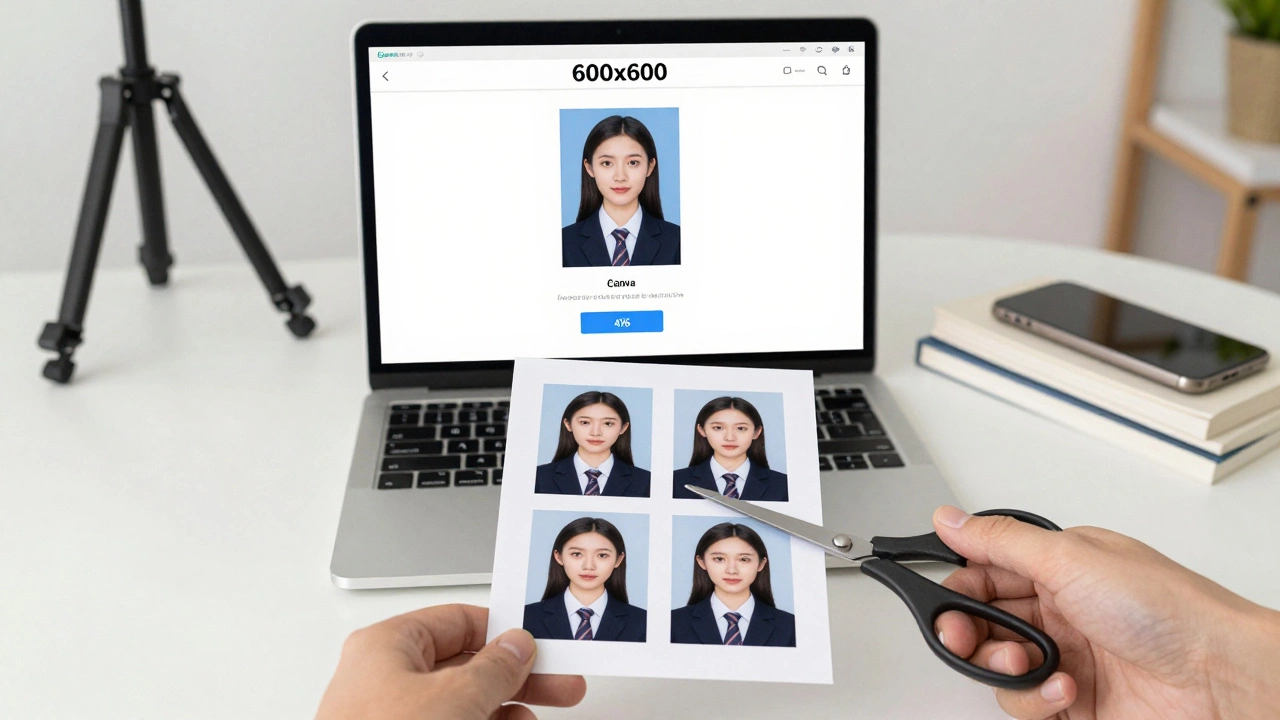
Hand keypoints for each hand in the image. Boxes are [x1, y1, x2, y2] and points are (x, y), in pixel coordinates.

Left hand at [315, 604, 585, 719]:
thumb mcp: (455, 697)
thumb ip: (494, 669)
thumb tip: (517, 647)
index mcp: (387, 647)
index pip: (455, 622)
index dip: (501, 631)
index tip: (538, 644)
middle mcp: (386, 680)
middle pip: (464, 666)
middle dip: (515, 677)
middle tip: (556, 683)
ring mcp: (393, 718)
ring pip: (461, 704)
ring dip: (504, 709)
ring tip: (534, 717)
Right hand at [931, 506, 1279, 719]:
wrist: (1219, 679)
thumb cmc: (1167, 610)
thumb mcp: (1069, 558)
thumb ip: (1000, 540)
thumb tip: (949, 519)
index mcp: (1057, 564)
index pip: (983, 571)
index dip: (956, 587)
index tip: (938, 600)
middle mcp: (1059, 608)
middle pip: (981, 619)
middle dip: (965, 629)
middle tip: (963, 635)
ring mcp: (1065, 656)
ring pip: (995, 663)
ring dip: (1003, 664)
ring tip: (1030, 662)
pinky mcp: (1072, 701)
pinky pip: (1023, 702)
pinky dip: (1033, 698)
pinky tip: (1063, 687)